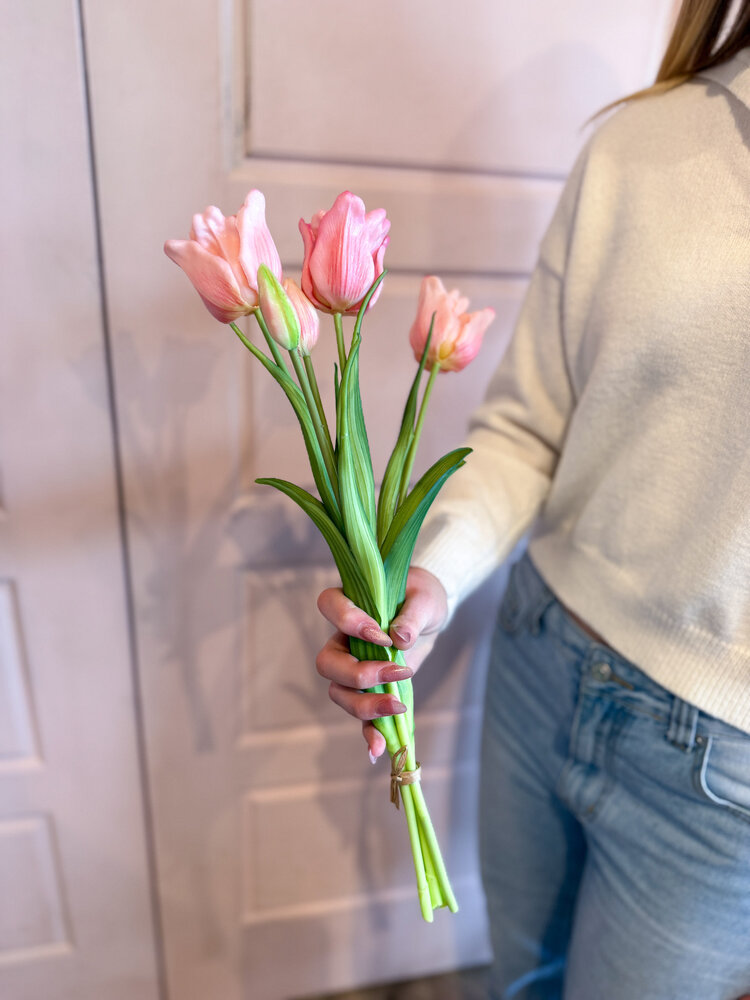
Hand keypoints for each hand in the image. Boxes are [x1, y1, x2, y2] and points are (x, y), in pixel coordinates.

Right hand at [316, 567, 448, 760]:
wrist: (428, 615)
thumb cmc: (420, 598)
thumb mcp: (424, 599)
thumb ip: (412, 616)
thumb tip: (400, 638)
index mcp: (350, 604)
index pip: (329, 606)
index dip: (348, 622)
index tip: (382, 635)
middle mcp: (343, 638)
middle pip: (328, 662)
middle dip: (358, 674)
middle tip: (397, 672)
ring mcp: (352, 667)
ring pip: (339, 693)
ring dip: (365, 705)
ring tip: (397, 707)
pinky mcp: (369, 690)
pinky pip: (361, 716)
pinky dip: (369, 733)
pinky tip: (379, 749)